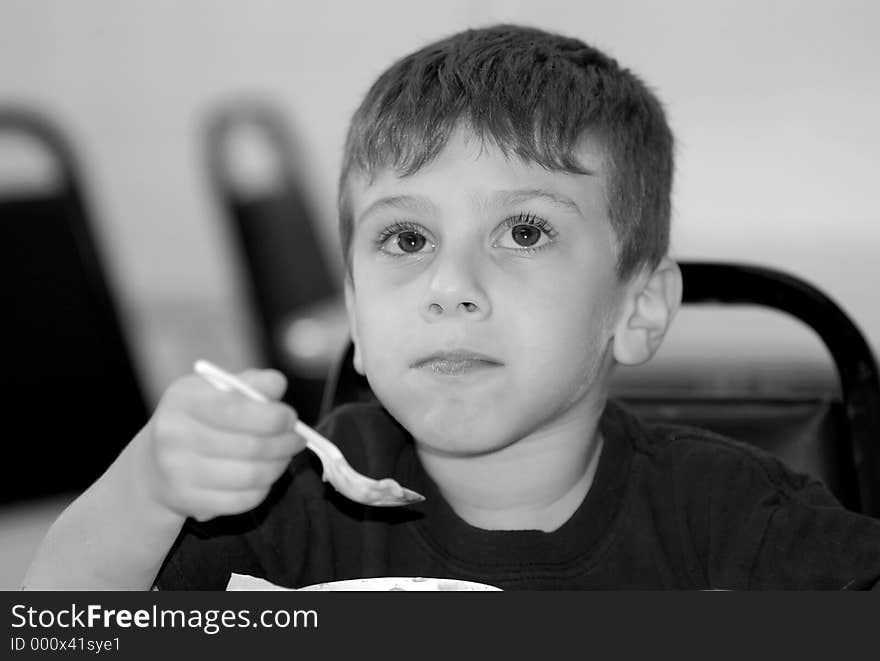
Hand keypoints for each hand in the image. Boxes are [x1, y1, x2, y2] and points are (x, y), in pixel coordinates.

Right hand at [139, 369, 304, 521]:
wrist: (153, 464)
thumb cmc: (199, 419)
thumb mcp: (216, 390)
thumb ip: (250, 383)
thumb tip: (277, 385)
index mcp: (184, 399)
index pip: (237, 409)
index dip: (274, 416)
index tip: (291, 418)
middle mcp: (174, 435)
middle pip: (252, 445)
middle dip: (285, 443)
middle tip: (297, 439)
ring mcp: (178, 472)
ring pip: (252, 475)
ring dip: (279, 465)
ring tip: (283, 456)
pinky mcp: (188, 501)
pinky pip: (244, 499)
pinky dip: (264, 488)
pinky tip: (264, 476)